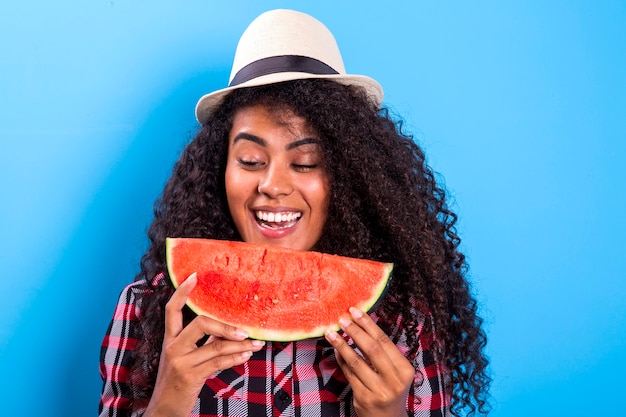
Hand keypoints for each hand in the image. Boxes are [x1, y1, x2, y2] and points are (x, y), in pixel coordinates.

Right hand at [144, 273, 264, 416]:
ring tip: (256, 344)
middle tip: (245, 330)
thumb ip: (202, 342)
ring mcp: (180, 362)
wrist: (163, 411)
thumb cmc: (178, 382)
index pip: (171, 309)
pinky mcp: (189, 376)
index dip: (182, 292)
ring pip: (216, 345)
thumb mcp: (185, 358)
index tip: (195, 276)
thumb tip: (227, 329)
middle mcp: (172, 347)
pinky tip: (246, 356)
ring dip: (240, 345)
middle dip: (226, 325)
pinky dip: (235, 358)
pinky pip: (218, 362)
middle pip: (200, 323)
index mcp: (169, 339)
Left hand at [325, 307, 414, 416]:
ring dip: (342, 344)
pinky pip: (349, 374)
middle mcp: (394, 380)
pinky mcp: (363, 398)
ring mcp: (379, 390)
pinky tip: (335, 350)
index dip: (368, 324)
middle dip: (355, 331)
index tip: (356, 311)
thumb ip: (382, 353)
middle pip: (371, 349)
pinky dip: (341, 359)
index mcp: (405, 369)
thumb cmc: (390, 389)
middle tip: (342, 319)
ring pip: (356, 361)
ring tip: (331, 333)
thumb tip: (360, 325)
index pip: (384, 341)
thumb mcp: (394, 372)